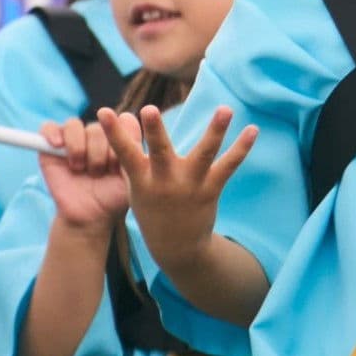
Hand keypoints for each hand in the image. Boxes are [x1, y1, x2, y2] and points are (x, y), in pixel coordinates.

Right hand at [39, 117, 128, 237]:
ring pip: (74, 125)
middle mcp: (97, 135)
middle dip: (100, 151)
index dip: (123, 137)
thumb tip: (128, 121)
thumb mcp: (132, 176)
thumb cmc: (113, 197)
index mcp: (118, 138)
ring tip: (80, 168)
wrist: (90, 216)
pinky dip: (52, 133)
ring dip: (79, 147)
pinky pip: (48, 127)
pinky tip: (58, 145)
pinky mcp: (51, 147)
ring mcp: (74, 140)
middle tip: (99, 173)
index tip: (120, 164)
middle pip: (98, 125)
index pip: (123, 120)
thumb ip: (134, 150)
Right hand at [102, 105, 252, 262]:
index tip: (103, 112)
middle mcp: (165, 181)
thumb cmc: (152, 208)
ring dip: (215, 131)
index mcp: (142, 180)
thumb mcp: (136, 186)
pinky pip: (228, 166)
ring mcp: (190, 185)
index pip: (124, 153)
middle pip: (159, 151)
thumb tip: (125, 121)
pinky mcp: (211, 189)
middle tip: (149, 109)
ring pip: (203, 154)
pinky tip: (253, 129)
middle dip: (154, 131)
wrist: (176, 247)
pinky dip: (241, 148)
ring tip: (225, 109)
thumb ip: (132, 156)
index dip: (113, 133)